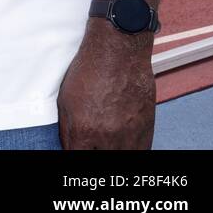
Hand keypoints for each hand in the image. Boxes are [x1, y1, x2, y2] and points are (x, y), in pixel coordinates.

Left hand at [57, 25, 155, 148]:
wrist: (118, 52)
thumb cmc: (90, 71)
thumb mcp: (66, 100)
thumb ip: (68, 129)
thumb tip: (70, 146)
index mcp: (84, 130)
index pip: (77, 157)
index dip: (74, 155)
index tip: (75, 151)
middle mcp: (108, 137)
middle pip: (101, 160)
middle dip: (95, 153)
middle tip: (92, 146)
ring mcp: (129, 134)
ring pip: (122, 158)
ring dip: (113, 153)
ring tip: (107, 146)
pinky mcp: (146, 128)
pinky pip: (141, 151)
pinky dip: (132, 150)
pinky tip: (124, 146)